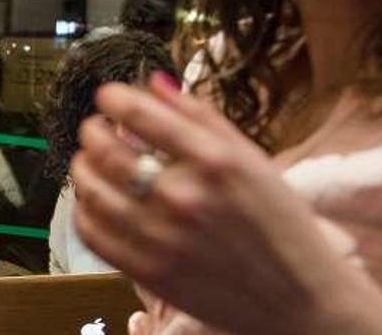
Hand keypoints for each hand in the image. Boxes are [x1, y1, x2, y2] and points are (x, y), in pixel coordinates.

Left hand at [69, 73, 367, 334]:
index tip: (107, 96)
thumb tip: (154, 82)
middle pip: (108, 151)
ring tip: (88, 161)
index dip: (114, 98)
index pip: (141, 115)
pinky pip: (94, 234)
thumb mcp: (252, 159)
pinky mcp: (150, 272)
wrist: (300, 298)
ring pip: (93, 191)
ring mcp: (164, 237)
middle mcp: (186, 197)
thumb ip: (201, 117)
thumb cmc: (280, 223)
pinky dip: (84, 210)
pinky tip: (93, 201)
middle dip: (92, 131)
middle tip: (93, 128)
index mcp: (216, 161)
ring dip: (82, 168)